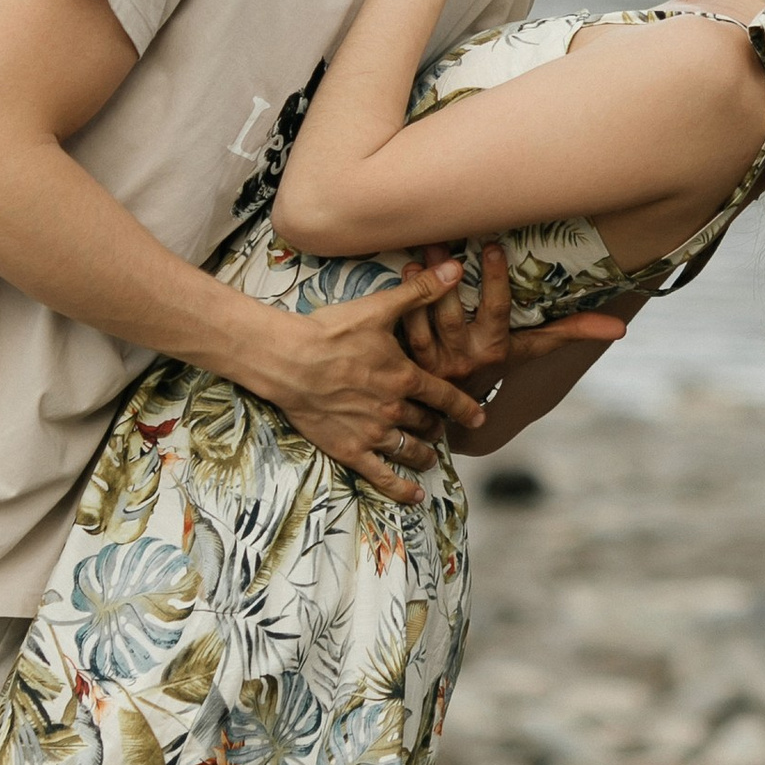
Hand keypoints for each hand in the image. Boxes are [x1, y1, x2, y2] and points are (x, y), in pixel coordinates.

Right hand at [256, 261, 477, 505]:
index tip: (477, 416)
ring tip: (429, 454)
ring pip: (410, 449)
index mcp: (405, 376)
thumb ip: (419, 292)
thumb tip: (456, 268)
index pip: (445, 395)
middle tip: (442, 429)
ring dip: (424, 453)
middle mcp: (394, 409)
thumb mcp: (378, 307)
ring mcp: (373, 433)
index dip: (464, 406)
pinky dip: (402, 488)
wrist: (288, 359)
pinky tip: (415, 495)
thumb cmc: (331, 331)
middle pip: (427, 423)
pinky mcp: (349, 450)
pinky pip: (382, 476)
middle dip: (437, 426)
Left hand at [397, 241, 629, 400]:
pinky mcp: (412, 361)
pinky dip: (404, 303)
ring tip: (422, 252)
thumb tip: (621, 329)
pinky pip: (406, 330)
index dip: (496, 280)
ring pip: (426, 321)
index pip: (498, 311)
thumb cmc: (498, 362)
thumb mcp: (533, 349)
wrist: (456, 405)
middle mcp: (466, 357)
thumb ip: (572, 332)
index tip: (495, 245)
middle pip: (455, 314)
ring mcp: (437, 361)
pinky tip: (404, 273)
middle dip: (448, 278)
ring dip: (422, 286)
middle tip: (443, 239)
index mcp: (497, 348)